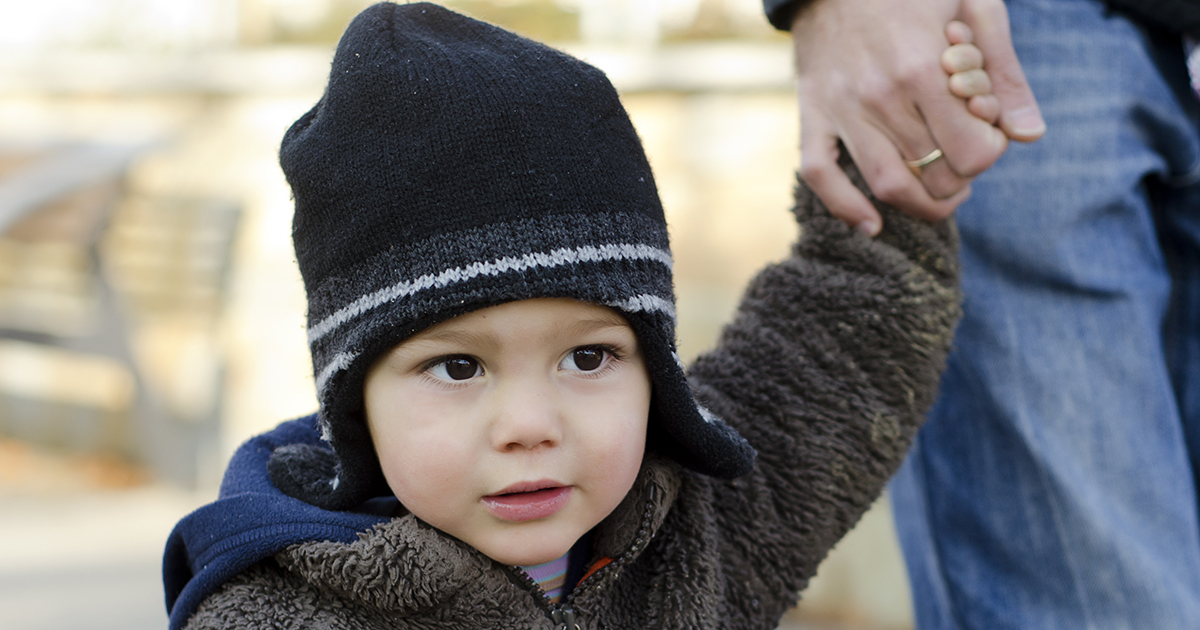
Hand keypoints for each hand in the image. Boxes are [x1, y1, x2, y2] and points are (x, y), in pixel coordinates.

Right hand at [790, 0, 1042, 234]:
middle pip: (937, 175)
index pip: (973, 153)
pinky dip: (846, 208)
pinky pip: (820, 175)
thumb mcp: (974, 9)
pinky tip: (871, 224)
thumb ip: (1005, 74)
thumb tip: (1029, 136)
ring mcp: (843, 110)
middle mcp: (881, 97)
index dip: (990, 151)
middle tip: (963, 158)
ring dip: (921, 204)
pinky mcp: (812, 114)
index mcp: (924, 70)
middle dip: (961, 177)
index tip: (985, 131)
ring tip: (939, 194)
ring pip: (887, 185)